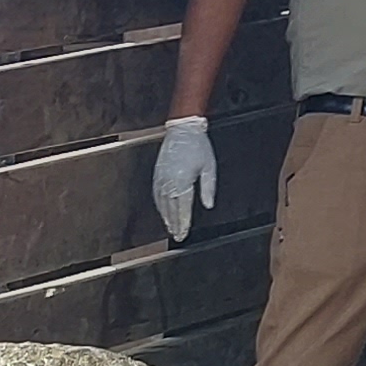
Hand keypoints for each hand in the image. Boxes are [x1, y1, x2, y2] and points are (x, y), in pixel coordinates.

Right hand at [150, 118, 217, 245]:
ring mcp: (161, 178)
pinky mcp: (157, 174)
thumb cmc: (198, 146)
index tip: (183, 233)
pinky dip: (160, 205)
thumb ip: (208, 188)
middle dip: (175, 223)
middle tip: (177, 236)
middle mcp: (170, 181)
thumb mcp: (209, 167)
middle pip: (171, 208)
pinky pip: (157, 194)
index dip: (184, 222)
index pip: (183, 207)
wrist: (183, 129)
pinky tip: (163, 211)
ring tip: (170, 227)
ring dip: (166, 217)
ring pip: (162, 203)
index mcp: (183, 180)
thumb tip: (208, 205)